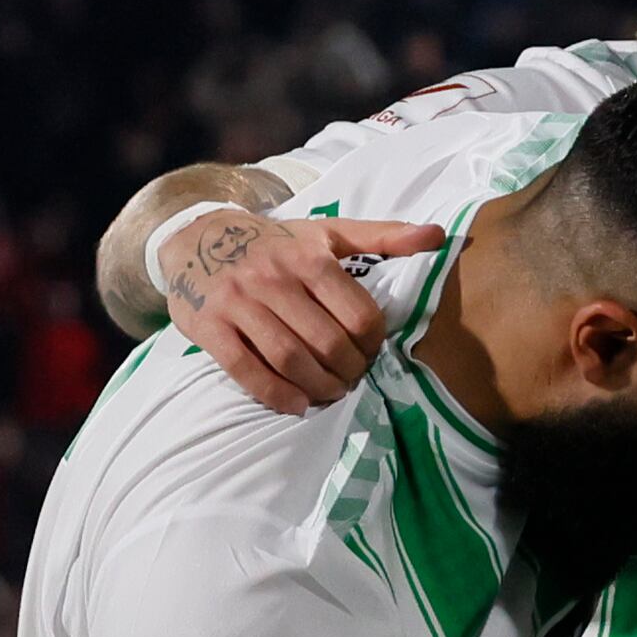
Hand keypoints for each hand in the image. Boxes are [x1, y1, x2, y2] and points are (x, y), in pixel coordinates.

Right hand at [159, 207, 446, 414]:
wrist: (196, 237)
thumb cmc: (275, 243)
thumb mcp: (327, 232)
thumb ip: (383, 236)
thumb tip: (440, 235)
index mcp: (309, 257)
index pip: (359, 315)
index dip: (373, 345)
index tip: (371, 353)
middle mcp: (274, 279)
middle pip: (327, 344)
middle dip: (349, 372)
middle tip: (352, 380)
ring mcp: (239, 304)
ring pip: (290, 360)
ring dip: (318, 388)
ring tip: (329, 393)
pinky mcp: (210, 327)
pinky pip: (247, 371)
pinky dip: (277, 395)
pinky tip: (296, 404)